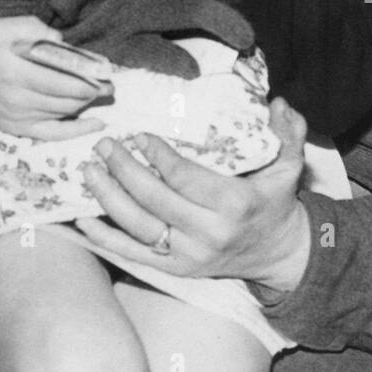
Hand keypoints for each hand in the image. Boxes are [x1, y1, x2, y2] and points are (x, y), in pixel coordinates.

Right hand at [0, 16, 108, 138]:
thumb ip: (32, 29)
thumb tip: (61, 41)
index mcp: (13, 71)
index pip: (61, 79)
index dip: (88, 77)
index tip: (106, 70)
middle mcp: (17, 98)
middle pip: (67, 98)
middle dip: (94, 90)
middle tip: (111, 82)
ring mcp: (19, 117)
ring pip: (64, 113)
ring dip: (87, 103)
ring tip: (103, 92)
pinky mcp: (18, 128)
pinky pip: (53, 134)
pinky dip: (77, 131)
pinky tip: (97, 124)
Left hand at [78, 98, 310, 292]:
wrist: (278, 254)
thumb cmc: (276, 203)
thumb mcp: (289, 166)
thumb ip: (288, 132)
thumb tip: (278, 101)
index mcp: (235, 205)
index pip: (186, 178)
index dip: (158, 157)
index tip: (139, 136)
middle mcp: (209, 233)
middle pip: (155, 200)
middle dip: (124, 170)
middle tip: (104, 145)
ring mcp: (189, 256)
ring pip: (138, 226)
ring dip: (108, 198)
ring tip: (89, 171)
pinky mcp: (176, 269)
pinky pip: (133, 254)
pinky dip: (105, 238)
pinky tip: (82, 219)